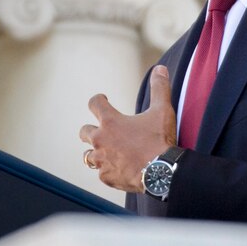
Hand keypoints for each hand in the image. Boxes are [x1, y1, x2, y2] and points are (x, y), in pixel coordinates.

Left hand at [79, 65, 176, 192]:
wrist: (162, 172)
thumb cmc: (159, 140)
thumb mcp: (162, 110)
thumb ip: (159, 88)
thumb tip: (160, 68)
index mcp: (110, 122)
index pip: (94, 104)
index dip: (98, 100)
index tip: (103, 100)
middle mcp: (100, 140)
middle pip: (84, 132)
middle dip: (90, 130)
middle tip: (101, 130)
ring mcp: (102, 160)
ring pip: (88, 155)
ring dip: (95, 152)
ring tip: (105, 153)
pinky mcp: (106, 177)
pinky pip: (101, 173)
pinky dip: (108, 170)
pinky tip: (118, 170)